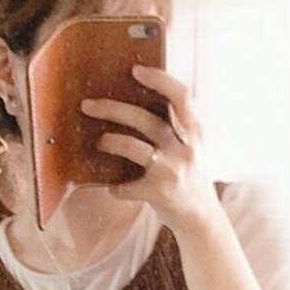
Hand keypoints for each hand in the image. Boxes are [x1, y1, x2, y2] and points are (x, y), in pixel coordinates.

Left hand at [80, 65, 221, 236]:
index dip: (159, 80)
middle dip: (113, 109)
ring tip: (99, 141)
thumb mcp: (193, 147)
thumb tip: (138, 106)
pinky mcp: (159, 193)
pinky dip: (116, 188)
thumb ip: (177, 128)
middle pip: (145, 119)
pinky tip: (113, 188)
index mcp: (196, 132)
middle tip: (88, 104)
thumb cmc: (190, 178)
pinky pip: (126, 186)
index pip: (181, 96)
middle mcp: (186, 148)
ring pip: (133, 147)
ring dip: (110, 142)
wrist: (201, 219)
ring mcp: (172, 170)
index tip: (136, 70)